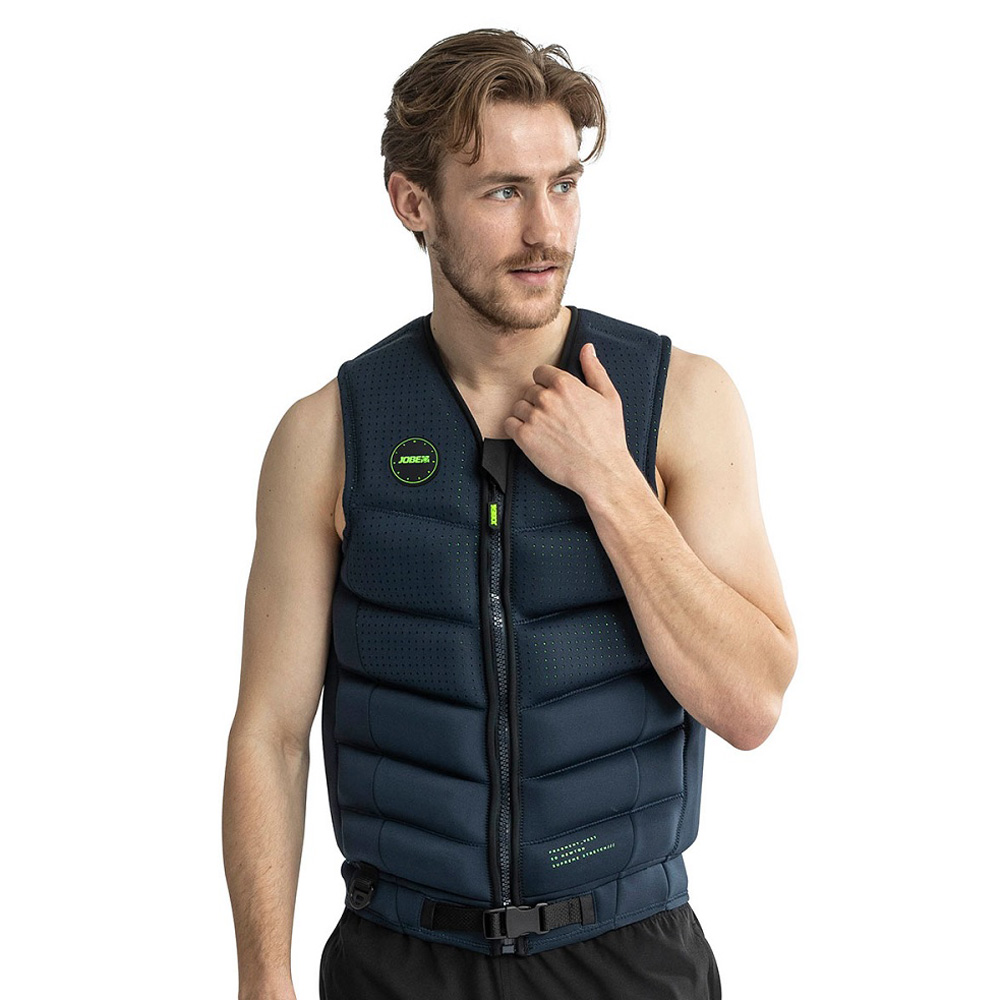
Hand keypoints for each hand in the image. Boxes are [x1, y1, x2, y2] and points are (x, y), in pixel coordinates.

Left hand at [503, 343, 635, 498]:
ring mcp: (534, 417)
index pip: (540, 372)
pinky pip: (509, 424)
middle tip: (554, 419)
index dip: (546, 385)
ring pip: (518, 407)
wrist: (601, 470)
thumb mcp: (609, 397)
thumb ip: (594, 370)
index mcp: (565, 384)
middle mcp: (547, 398)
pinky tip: (532, 437)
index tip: (554, 398)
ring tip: (545, 430)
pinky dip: (516, 430)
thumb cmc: (608, 437)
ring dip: (527, 416)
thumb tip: (587, 349)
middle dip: (538, 402)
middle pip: (529, 390)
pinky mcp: (524, 437)